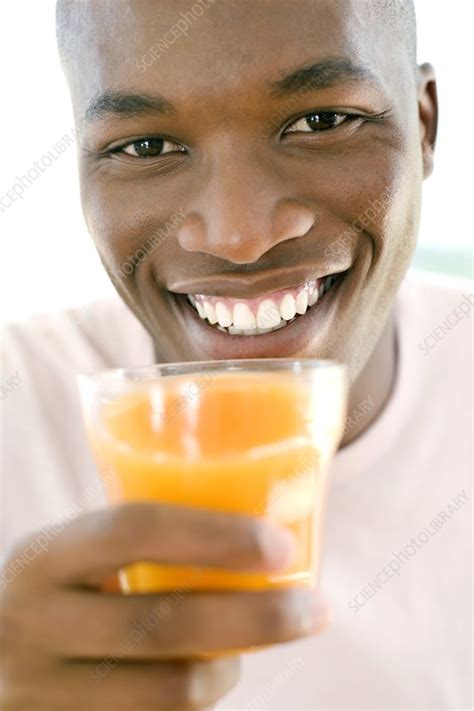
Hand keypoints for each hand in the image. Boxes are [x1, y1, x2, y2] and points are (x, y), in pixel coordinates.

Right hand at [0, 503, 329, 709]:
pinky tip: (205, 683)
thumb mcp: (75, 558)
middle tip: (314, 608)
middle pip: (160, 623)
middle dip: (254, 618)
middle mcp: (33, 623)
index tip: (281, 545)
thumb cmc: (61, 595)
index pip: (132, 530)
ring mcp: (40, 692)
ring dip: (227, 671)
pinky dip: (194, 708)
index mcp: (44, 556)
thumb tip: (259, 522)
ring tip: (246, 653)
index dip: (213, 535)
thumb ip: (136, 544)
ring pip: (167, 692)